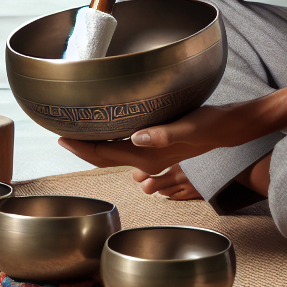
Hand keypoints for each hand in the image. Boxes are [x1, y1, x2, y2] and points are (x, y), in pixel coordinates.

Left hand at [58, 104, 250, 171]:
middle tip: (60, 135)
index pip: (105, 154)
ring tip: (76, 132)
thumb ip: (164, 135)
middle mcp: (145, 160)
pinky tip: (105, 131)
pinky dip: (108, 141)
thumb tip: (138, 137)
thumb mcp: (188, 127)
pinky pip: (123, 148)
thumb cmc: (209, 125)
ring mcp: (150, 156)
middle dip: (81, 148)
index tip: (61, 137)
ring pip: (112, 154)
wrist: (226, 129)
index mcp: (148, 156)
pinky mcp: (155, 148)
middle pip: (104, 157)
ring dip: (93, 145)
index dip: (81, 147)